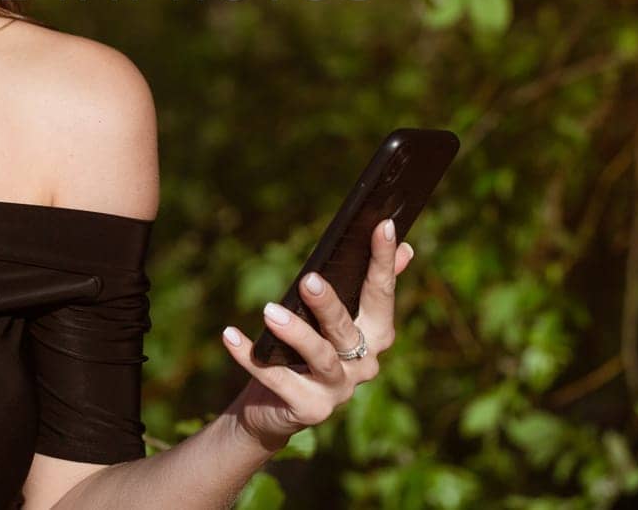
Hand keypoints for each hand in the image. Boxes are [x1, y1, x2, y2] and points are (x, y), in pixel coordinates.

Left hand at [219, 218, 414, 452]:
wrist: (277, 408)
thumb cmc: (307, 351)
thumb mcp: (335, 318)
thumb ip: (368, 287)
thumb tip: (407, 248)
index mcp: (376, 336)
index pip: (382, 294)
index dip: (384, 261)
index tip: (384, 226)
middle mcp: (364, 365)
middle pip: (347, 328)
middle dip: (328, 304)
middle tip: (307, 279)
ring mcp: (338, 390)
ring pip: (320, 357)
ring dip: (295, 333)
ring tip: (269, 311)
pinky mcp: (310, 410)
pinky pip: (277, 380)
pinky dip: (250, 357)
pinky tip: (230, 335)